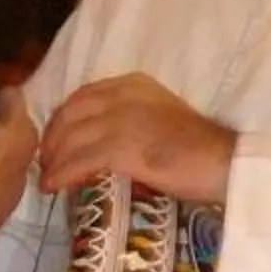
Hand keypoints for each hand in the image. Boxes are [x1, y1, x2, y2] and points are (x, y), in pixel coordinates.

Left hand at [37, 73, 236, 202]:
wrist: (224, 163)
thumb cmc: (195, 148)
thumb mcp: (156, 117)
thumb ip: (127, 119)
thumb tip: (94, 139)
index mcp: (132, 84)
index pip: (82, 97)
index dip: (62, 120)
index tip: (54, 141)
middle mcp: (124, 95)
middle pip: (70, 115)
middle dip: (52, 141)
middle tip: (46, 163)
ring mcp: (123, 120)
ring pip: (71, 139)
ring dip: (53, 161)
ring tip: (47, 179)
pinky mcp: (124, 148)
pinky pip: (80, 160)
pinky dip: (62, 174)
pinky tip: (54, 186)